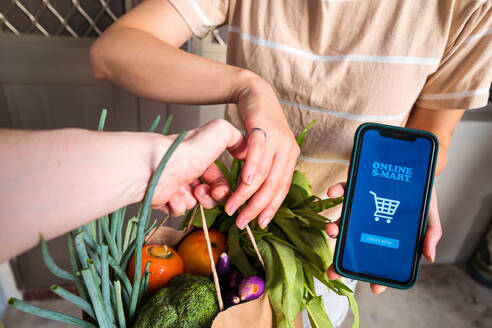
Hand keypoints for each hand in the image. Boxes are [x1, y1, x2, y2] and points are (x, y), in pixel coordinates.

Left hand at [150, 119, 246, 214]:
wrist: (156, 168)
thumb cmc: (185, 151)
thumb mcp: (219, 132)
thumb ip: (235, 135)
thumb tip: (243, 144)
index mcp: (200, 156)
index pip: (219, 177)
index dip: (224, 187)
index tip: (222, 189)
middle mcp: (188, 169)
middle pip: (210, 193)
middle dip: (211, 196)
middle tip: (203, 192)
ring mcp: (176, 184)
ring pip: (196, 203)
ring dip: (194, 200)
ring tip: (185, 192)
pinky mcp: (164, 198)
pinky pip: (179, 210)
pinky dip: (178, 206)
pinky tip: (172, 197)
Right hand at [221, 74, 299, 228]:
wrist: (255, 94)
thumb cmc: (258, 126)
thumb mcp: (264, 151)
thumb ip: (260, 169)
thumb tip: (248, 188)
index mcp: (290, 158)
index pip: (282, 189)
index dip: (271, 208)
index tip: (260, 224)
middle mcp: (288, 150)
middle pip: (273, 185)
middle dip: (256, 207)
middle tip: (241, 221)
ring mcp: (278, 138)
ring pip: (264, 172)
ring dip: (247, 193)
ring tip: (232, 206)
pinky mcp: (264, 127)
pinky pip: (258, 150)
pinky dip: (252, 168)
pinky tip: (245, 182)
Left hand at [324, 182, 441, 293]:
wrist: (411, 165)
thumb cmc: (420, 195)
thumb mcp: (428, 215)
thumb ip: (430, 234)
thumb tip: (429, 256)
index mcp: (384, 235)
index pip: (376, 258)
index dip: (374, 275)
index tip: (373, 287)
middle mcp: (367, 224)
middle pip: (352, 245)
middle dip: (340, 258)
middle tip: (333, 271)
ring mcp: (358, 207)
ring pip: (341, 221)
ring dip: (333, 227)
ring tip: (332, 230)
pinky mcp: (353, 186)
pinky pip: (341, 190)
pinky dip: (336, 191)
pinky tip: (332, 193)